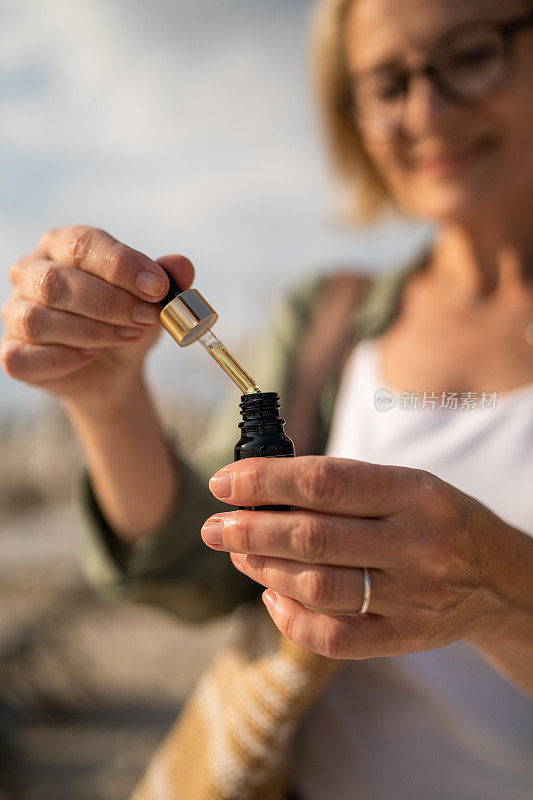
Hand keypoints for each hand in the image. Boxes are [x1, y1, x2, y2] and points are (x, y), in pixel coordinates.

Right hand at [1, 226, 193, 413]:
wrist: (114, 370)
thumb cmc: (128, 320)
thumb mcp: (154, 300)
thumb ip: (169, 279)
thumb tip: (181, 265)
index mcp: (61, 245)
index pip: (82, 244)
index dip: (122, 265)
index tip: (158, 287)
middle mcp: (30, 272)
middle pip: (56, 282)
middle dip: (110, 303)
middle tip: (147, 318)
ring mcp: (15, 312)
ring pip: (39, 320)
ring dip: (92, 332)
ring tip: (129, 336)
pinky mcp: (12, 352)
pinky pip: (23, 357)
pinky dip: (63, 359)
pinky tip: (91, 357)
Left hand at [202, 456, 505, 659]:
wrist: (501, 579)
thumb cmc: (441, 519)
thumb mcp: (409, 485)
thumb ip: (346, 486)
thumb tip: (264, 487)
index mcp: (414, 494)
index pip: (324, 482)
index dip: (264, 481)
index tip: (224, 482)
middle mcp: (415, 545)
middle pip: (312, 537)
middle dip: (249, 530)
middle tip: (214, 525)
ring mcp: (412, 597)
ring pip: (316, 587)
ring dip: (263, 568)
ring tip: (236, 552)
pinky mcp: (405, 637)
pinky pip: (335, 638)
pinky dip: (291, 618)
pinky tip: (271, 595)